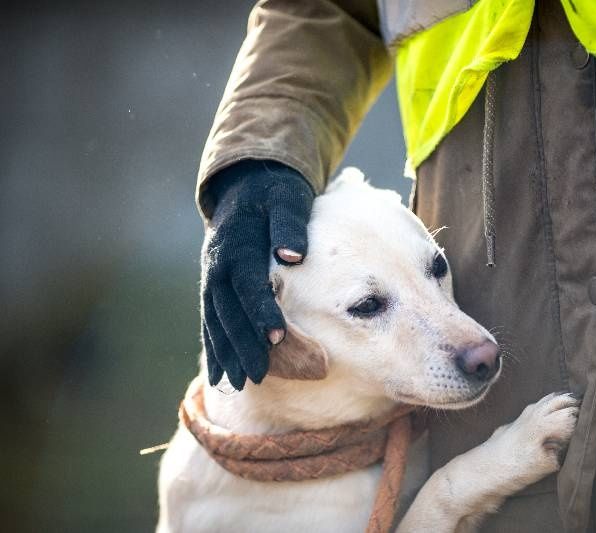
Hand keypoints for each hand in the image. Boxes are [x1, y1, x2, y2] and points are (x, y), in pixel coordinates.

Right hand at [200, 160, 313, 389]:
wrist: (245, 188)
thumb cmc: (274, 194)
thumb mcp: (286, 199)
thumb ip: (289, 224)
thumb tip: (292, 255)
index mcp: (237, 244)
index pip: (249, 283)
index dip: (261, 310)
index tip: (277, 336)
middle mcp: (218, 264)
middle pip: (229, 310)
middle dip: (242, 343)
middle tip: (259, 374)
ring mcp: (211, 277)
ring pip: (215, 320)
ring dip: (226, 352)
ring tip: (238, 382)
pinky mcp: (213, 287)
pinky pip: (210, 321)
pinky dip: (214, 348)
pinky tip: (220, 375)